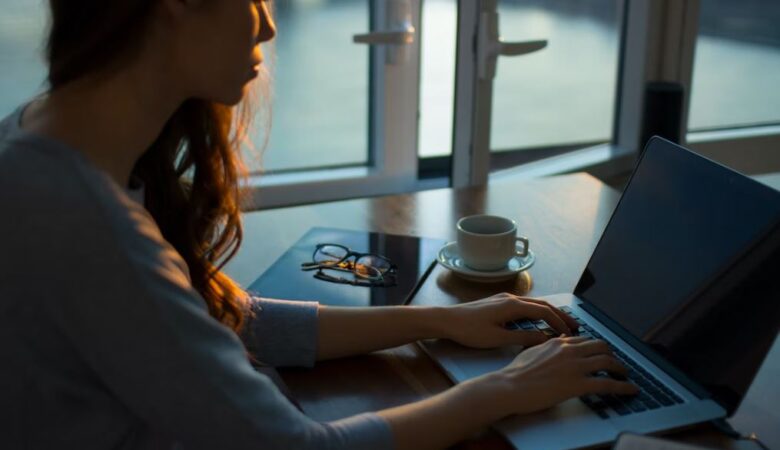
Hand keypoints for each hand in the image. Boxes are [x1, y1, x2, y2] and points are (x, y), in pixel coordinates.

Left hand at [441, 293, 579, 348]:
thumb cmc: (469, 330)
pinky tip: (538, 320)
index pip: (544, 312)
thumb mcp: (498, 338)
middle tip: (575, 325)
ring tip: (560, 323)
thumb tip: (545, 339)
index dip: (559, 322)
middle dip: (560, 314)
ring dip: (549, 312)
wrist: (447, 320)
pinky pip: (524, 305)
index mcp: (513, 305)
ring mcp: (504, 298)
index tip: (570, 333)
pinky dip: (536, 312)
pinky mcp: (498, 302)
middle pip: (542, 304)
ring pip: (533, 303)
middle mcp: (511, 298)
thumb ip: (523, 338)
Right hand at [489, 336, 638, 415]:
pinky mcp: (578, 384)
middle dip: (612, 354)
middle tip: (616, 363)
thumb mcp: (532, 351)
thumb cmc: (516, 372)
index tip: (601, 353)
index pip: (585, 340)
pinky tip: (630, 390)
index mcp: (559, 343)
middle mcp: (570, 350)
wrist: (510, 386)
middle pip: (601, 347)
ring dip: (621, 369)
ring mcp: (575, 366)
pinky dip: (623, 387)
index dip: (597, 347)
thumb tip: (557, 341)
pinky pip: (608, 384)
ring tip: (625, 375)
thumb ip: (547, 345)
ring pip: (608, 362)